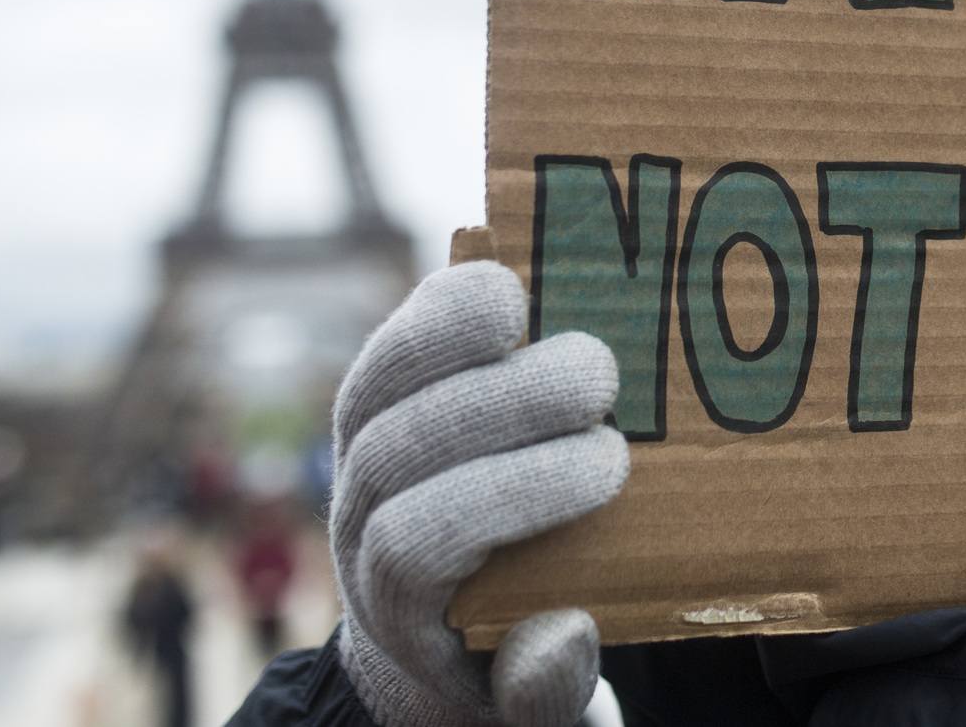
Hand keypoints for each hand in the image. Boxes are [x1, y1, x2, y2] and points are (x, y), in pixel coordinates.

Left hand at [329, 261, 627, 726]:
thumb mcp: (536, 712)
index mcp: (396, 607)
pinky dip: (438, 305)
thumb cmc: (510, 663)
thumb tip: (562, 632)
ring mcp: (357, 457)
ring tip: (537, 304)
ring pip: (372, 386)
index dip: (510, 491)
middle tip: (601, 379)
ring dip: (451, 335)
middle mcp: (356, 528)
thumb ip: (547, 694)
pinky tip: (503, 281)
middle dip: (498, 403)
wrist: (443, 637)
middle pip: (395, 451)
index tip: (609, 466)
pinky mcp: (381, 398)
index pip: (418, 539)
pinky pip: (389, 342)